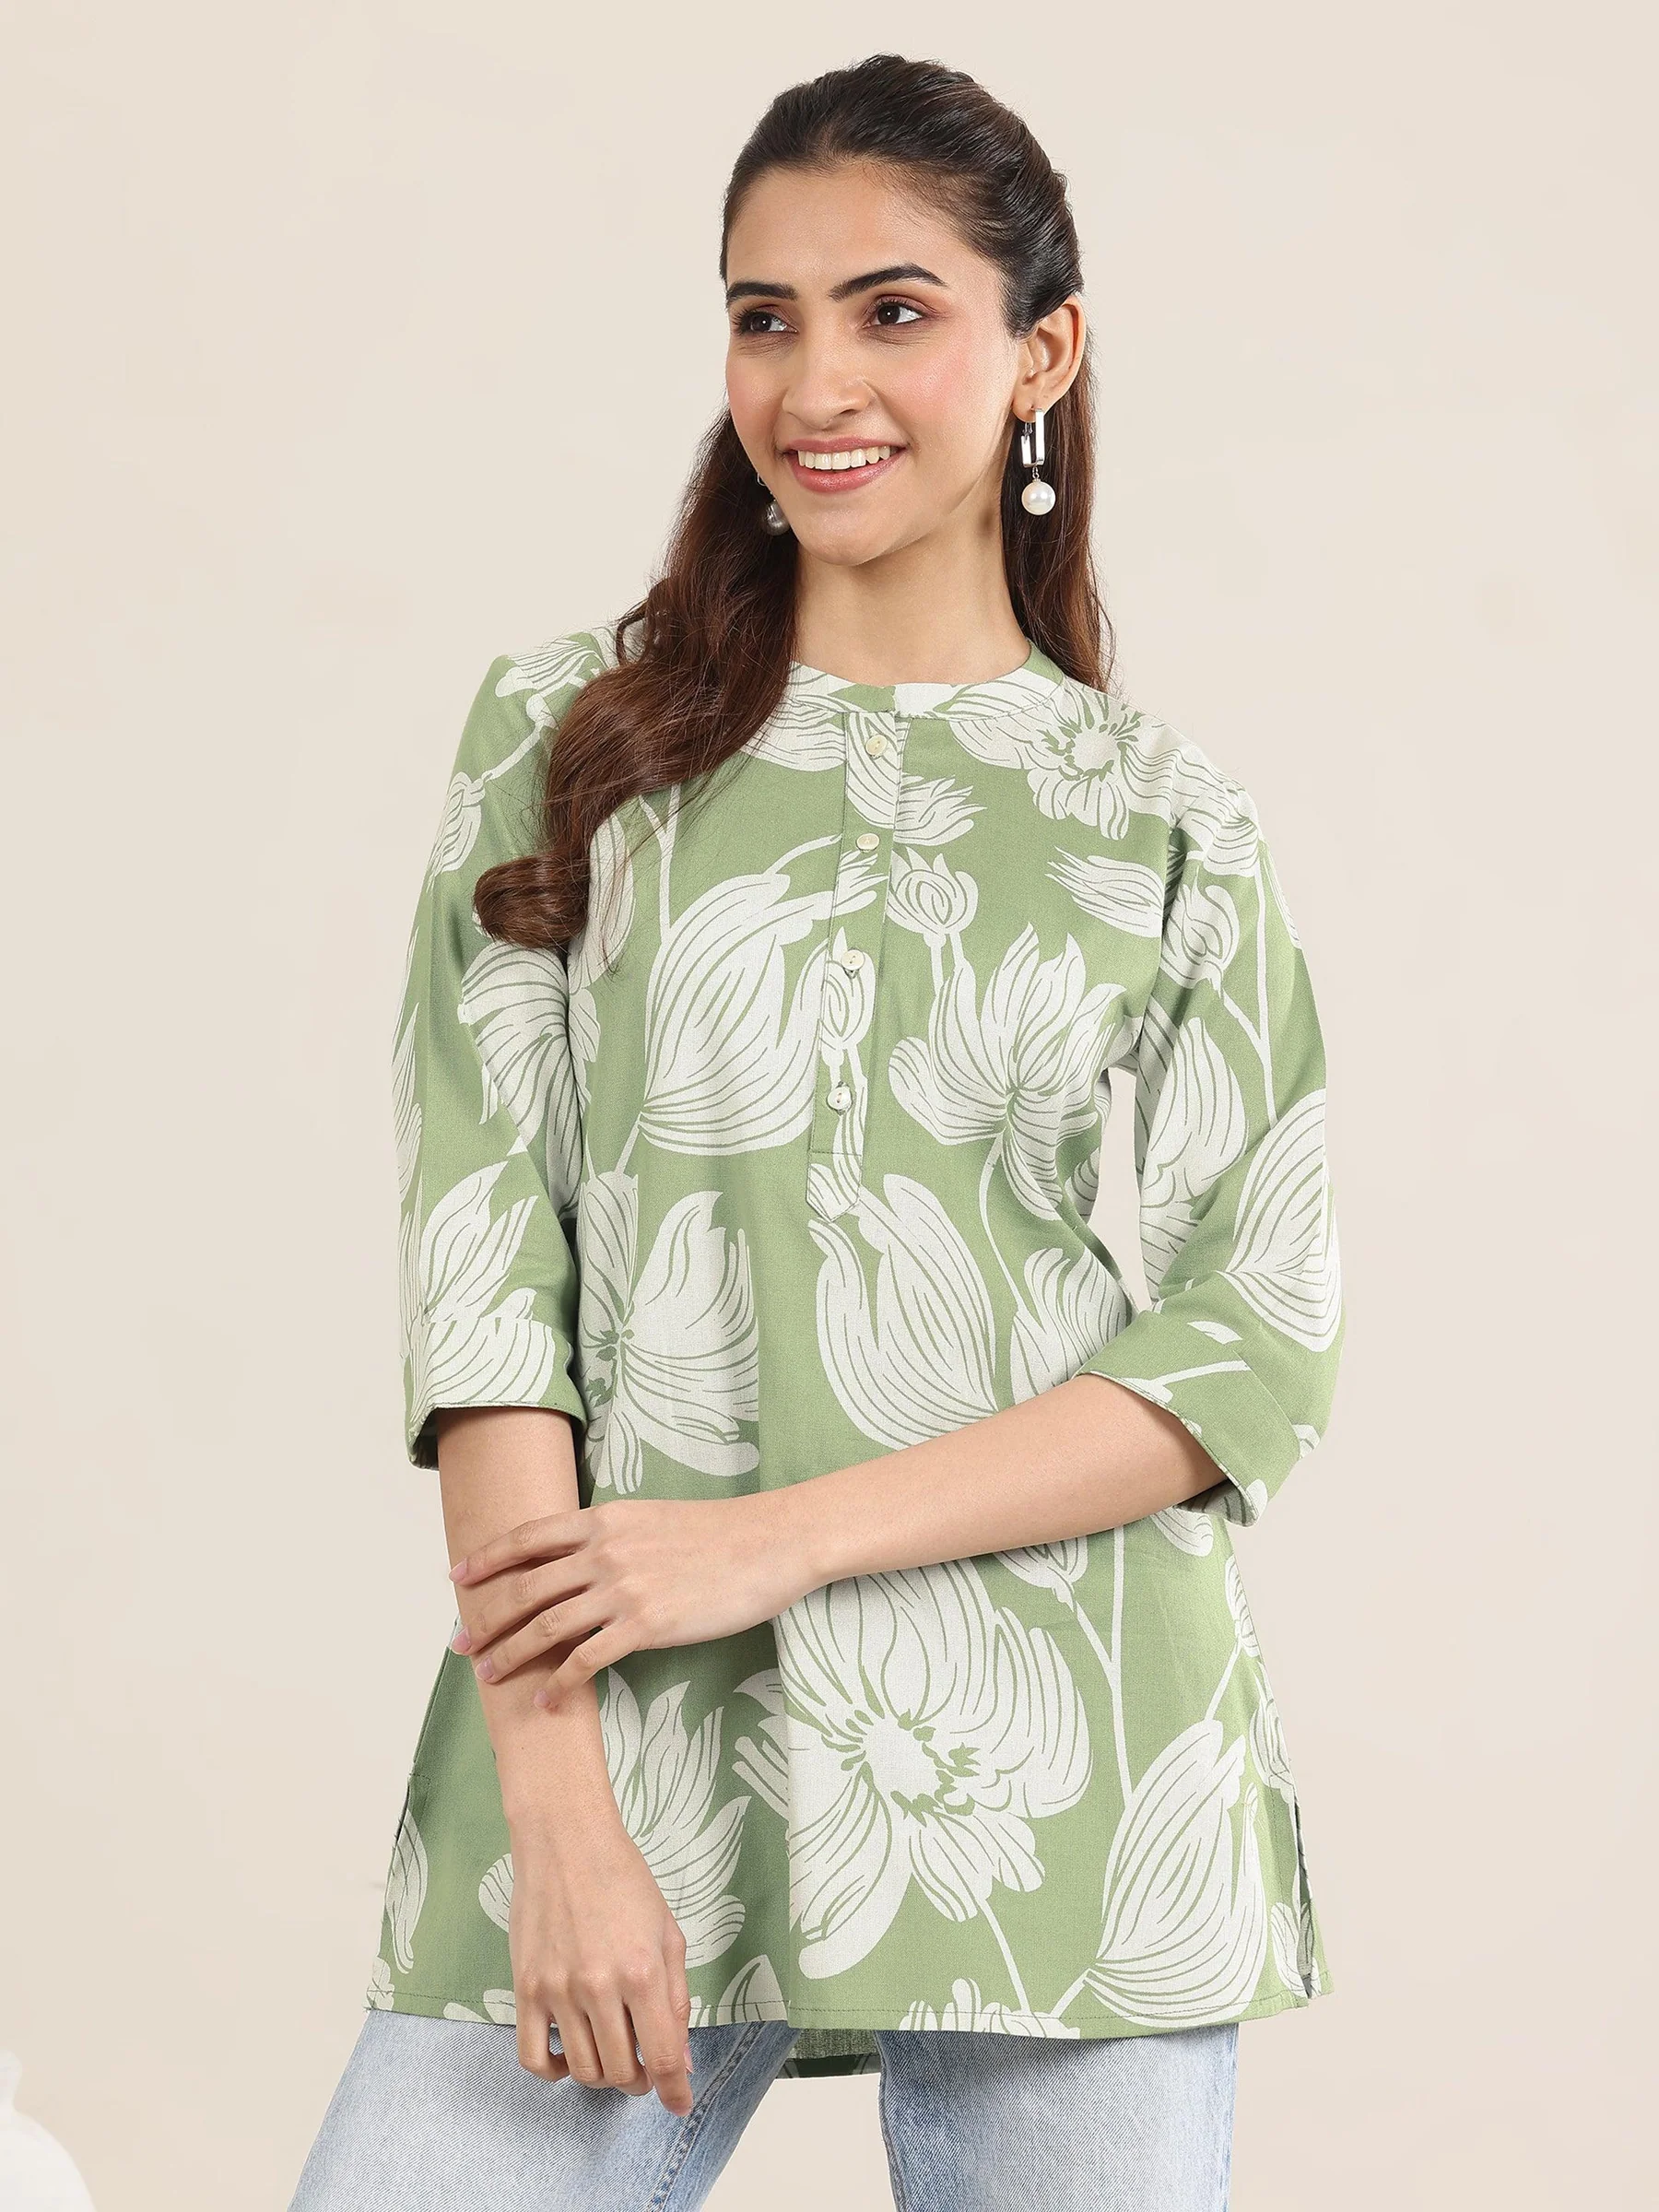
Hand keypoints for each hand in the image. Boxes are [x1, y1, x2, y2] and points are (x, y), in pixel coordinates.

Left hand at [447, 1493, 811, 1703]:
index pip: (528, 1537)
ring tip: (491, 1678)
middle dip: (486, 1619)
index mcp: (603, 1520)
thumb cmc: (718, 1533)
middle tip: (462, 1645)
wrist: (768, 1543)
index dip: (488, 1558)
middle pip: (526, 1588)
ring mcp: (622, 1589)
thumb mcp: (652, 1518)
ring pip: (545, 1627)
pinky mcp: (646, 1625)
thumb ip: (612, 1534)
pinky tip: (545, 1700)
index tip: (458, 1577)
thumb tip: (582, 1554)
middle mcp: (603, 1551)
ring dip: (511, 1656)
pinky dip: (559, 1683)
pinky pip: (587, 1660)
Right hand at [509, 1805, 694, 2112]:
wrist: (567, 1842)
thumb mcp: (667, 1932)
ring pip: (583, 2070)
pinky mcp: (525, 1989)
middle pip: (622, 2072)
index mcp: (643, 1972)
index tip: (679, 2103)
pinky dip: (555, 2072)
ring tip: (612, 2053)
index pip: (664, 2057)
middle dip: (640, 2080)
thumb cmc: (623, 1880)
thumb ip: (676, 1999)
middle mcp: (599, 1988)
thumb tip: (681, 2060)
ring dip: (603, 2075)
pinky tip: (571, 2055)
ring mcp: (558, 1991)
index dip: (675, 2091)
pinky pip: (533, 2058)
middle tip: (644, 2066)